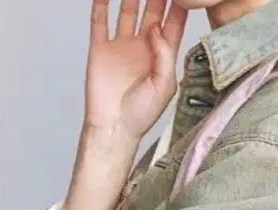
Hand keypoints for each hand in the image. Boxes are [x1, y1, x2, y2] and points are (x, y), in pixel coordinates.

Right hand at [57, 0, 186, 209]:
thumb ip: (165, 55)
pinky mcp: (100, 48)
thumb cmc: (142, 113)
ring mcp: (121, 45)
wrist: (114, 128)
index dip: (178, 4)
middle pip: (151, 10)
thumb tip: (156, 27)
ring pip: (126, 9)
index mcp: (162, 55)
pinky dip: (100, 3)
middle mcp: (143, 46)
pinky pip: (99, 20)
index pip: (173, 22)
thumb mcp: (164, 86)